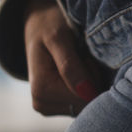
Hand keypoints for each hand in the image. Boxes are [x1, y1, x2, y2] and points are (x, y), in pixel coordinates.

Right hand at [23, 0, 100, 116]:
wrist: (38, 24)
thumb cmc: (49, 26)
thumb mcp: (59, 38)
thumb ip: (70, 65)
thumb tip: (86, 92)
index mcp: (41, 90)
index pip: (86, 96)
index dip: (93, 76)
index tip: (85, 56)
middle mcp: (42, 104)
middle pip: (87, 102)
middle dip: (93, 80)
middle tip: (82, 57)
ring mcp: (48, 108)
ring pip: (87, 103)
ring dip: (91, 82)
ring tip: (78, 62)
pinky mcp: (56, 107)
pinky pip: (82, 102)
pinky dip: (87, 86)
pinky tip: (78, 71)